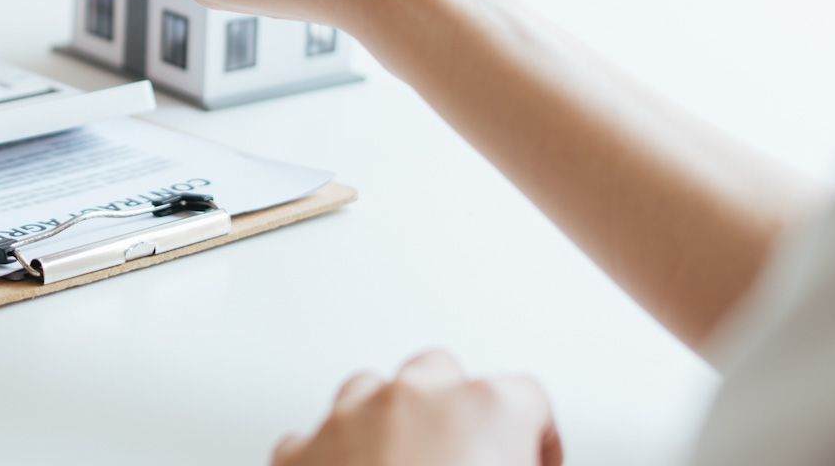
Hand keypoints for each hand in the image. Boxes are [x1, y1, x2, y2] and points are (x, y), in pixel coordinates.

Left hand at [272, 350, 561, 465]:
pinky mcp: (297, 454)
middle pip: (442, 377)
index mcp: (485, 410)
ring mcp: (346, 418)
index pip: (529, 399)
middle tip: (468, 465)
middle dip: (456, 415)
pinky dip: (335, 459)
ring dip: (391, 426)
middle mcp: (413, 399)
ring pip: (373, 394)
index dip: (537, 440)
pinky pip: (319, 439)